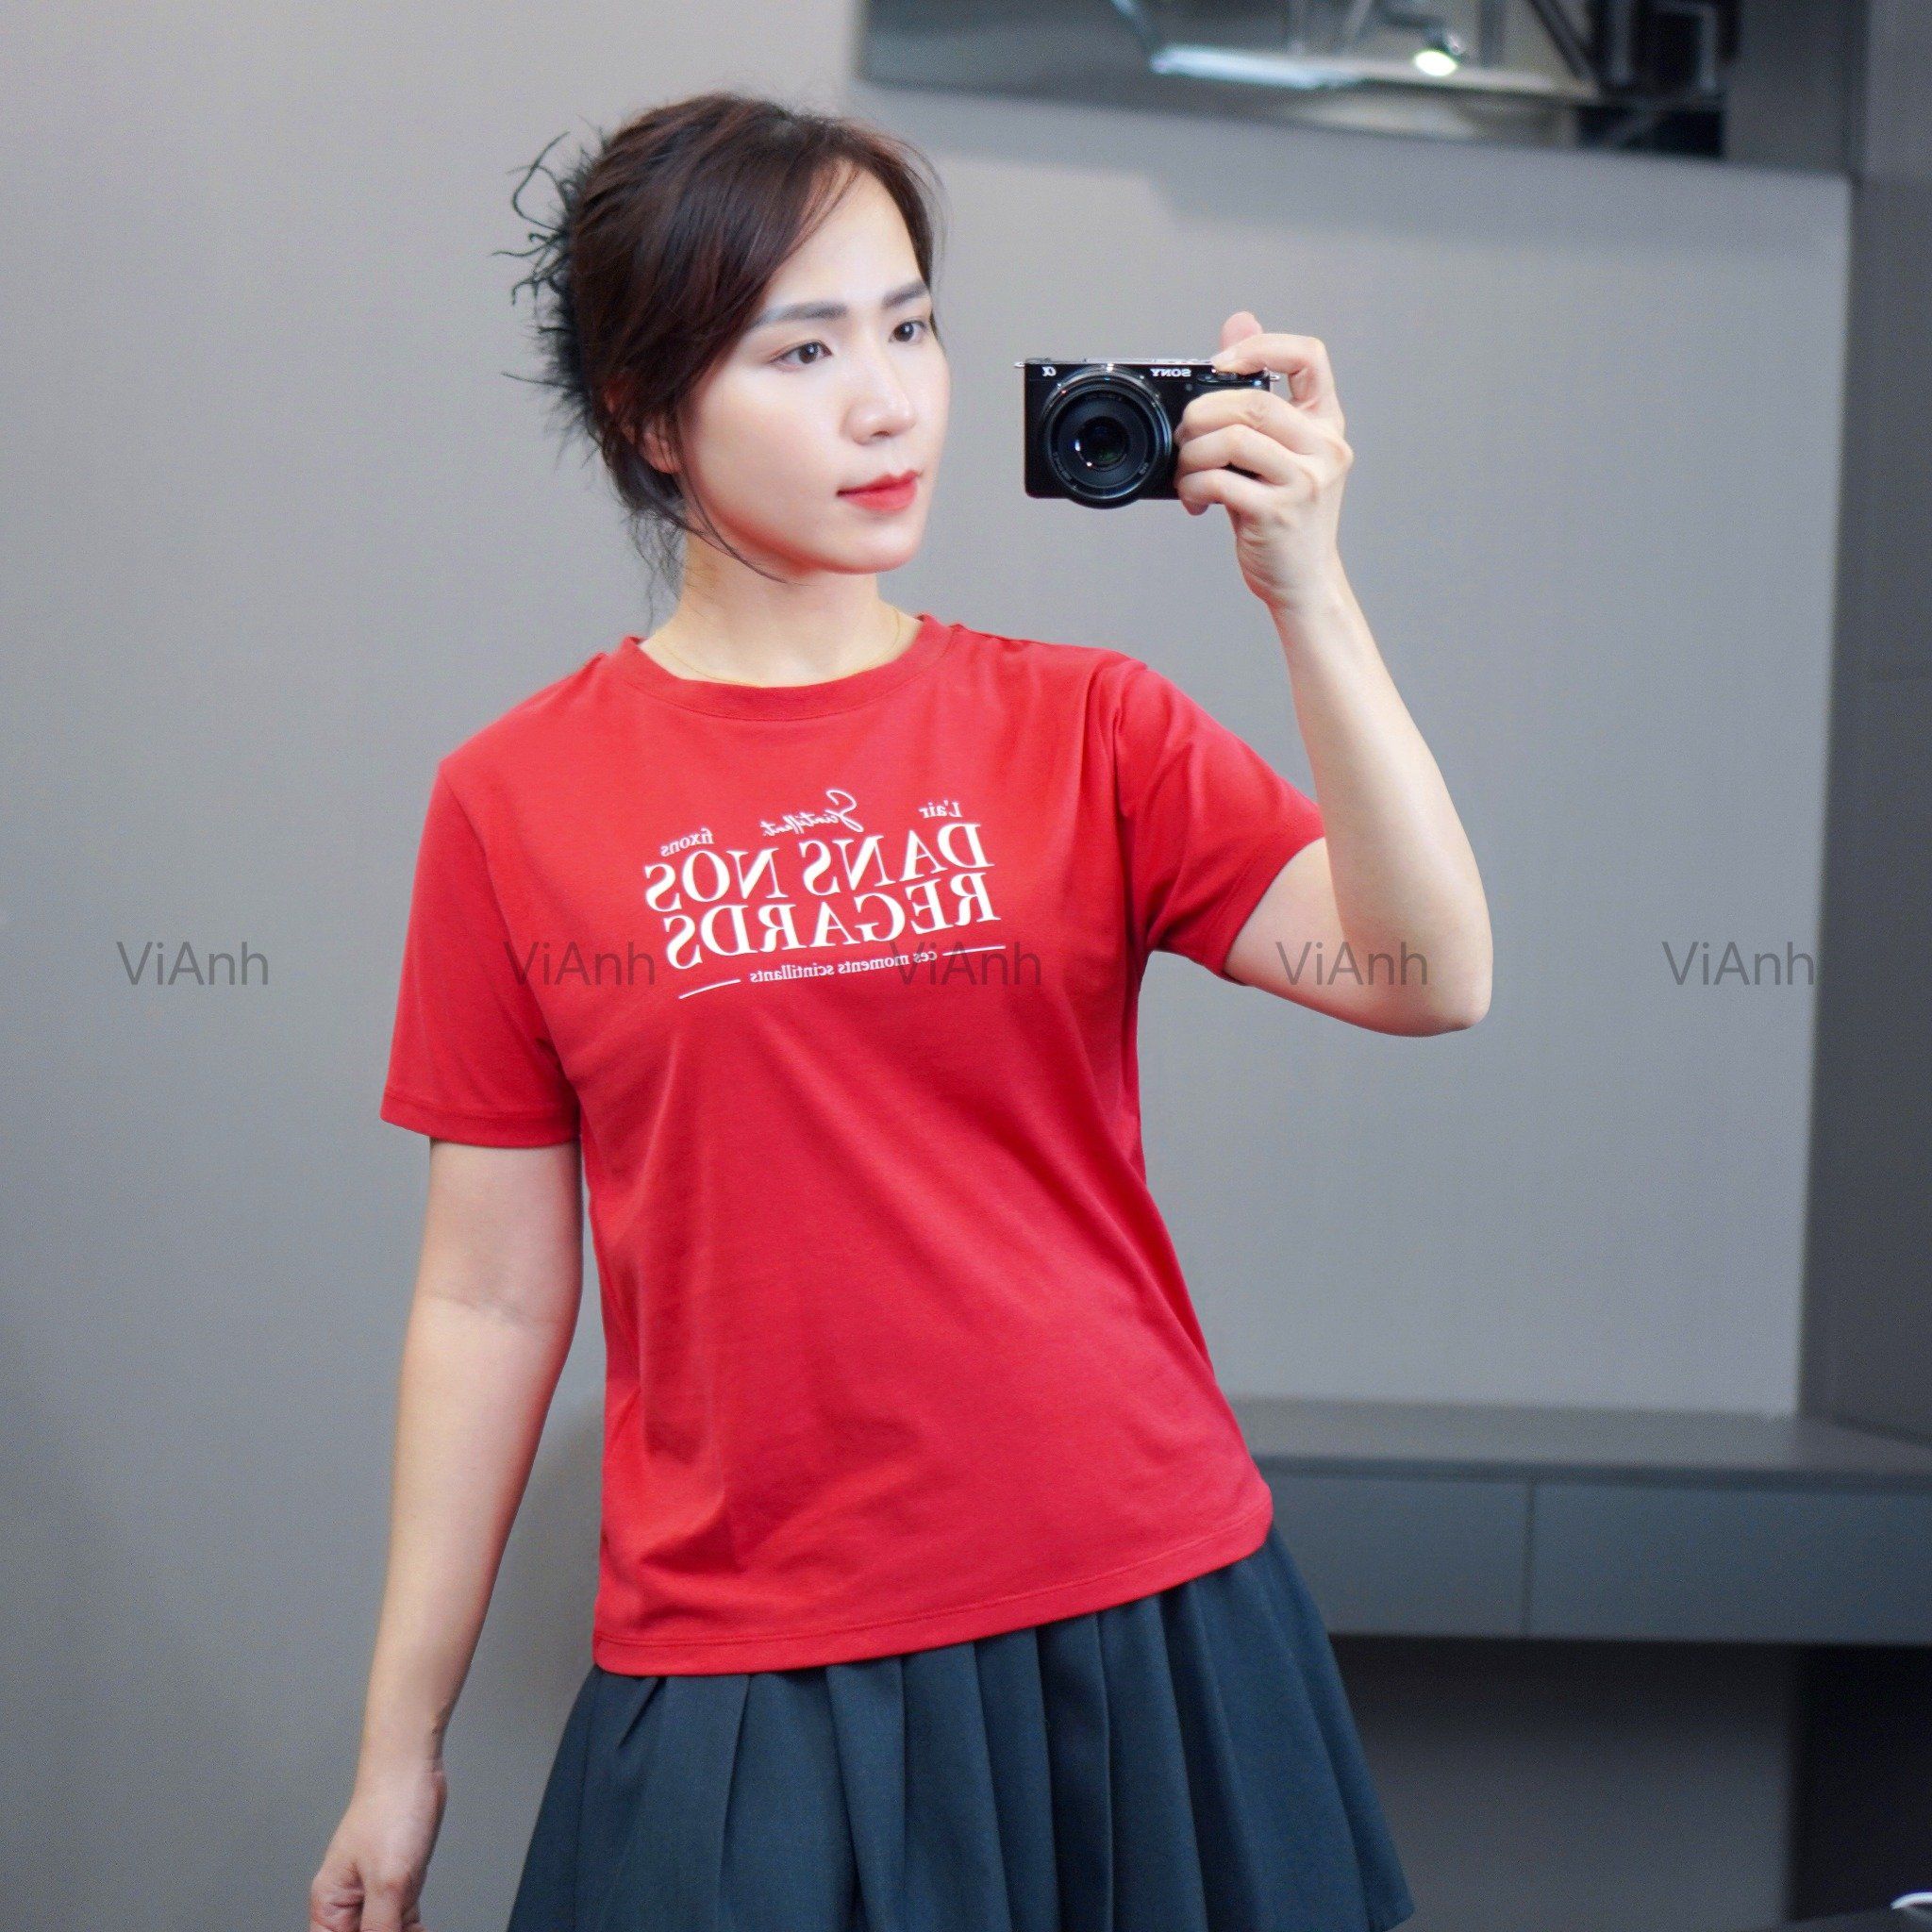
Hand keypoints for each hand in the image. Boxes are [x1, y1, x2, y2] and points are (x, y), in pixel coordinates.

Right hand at [310, 1756, 446, 1930]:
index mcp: (330, 1904)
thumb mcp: (387, 1882)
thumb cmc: (390, 1809)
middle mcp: (348, 1902)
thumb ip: (380, 1928)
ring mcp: (375, 1892)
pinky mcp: (399, 1882)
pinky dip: (412, 1930)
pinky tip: (423, 1931)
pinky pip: (401, 1920)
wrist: (414, 1768)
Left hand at [1174, 311, 1353, 615]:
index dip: (1262, 346)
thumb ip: (1259, 392)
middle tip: (1184, 435)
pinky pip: (1220, 482)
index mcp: (1326, 424)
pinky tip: (1194, 499)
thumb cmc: (1285, 516)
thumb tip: (1239, 321)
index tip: (1222, 362)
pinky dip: (1193, 487)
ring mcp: (1305, 481)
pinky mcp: (1279, 512)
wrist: (1302, 581)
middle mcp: (1324, 447)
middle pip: (1254, 401)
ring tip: (1187, 472)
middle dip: (1203, 414)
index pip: (1310, 356)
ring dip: (1193, 453)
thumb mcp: (1277, 451)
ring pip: (1234, 438)